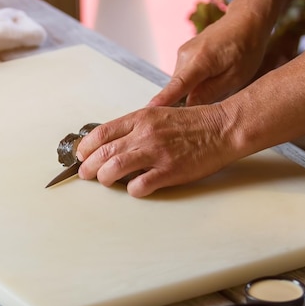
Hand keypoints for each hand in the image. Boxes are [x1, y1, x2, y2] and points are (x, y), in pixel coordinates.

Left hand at [76, 104, 238, 196]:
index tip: (81, 155)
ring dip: (104, 178)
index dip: (85, 147)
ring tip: (104, 181)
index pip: (101, 133)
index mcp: (140, 118)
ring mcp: (156, 153)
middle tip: (85, 174)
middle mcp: (144, 134)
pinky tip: (133, 188)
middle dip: (88, 167)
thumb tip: (112, 143)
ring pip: (114, 168)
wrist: (223, 128)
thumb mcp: (158, 115)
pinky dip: (131, 190)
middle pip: (103, 152)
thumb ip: (135, 127)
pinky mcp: (169, 171)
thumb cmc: (192, 123)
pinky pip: (139, 185)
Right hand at [148, 13, 270, 106]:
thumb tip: (188, 108)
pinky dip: (191, 83)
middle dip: (185, 102)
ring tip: (213, 89)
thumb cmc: (246, 47)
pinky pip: (182, 76)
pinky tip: (209, 80)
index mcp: (200, 60)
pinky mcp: (183, 55)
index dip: (164, 100)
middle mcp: (185, 55)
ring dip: (190, 92)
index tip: (150, 110)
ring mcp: (182, 54)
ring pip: (179, 83)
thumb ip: (209, 93)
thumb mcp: (235, 77)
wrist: (245, 21)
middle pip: (177, 89)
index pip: (177, 86)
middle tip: (202, 113)